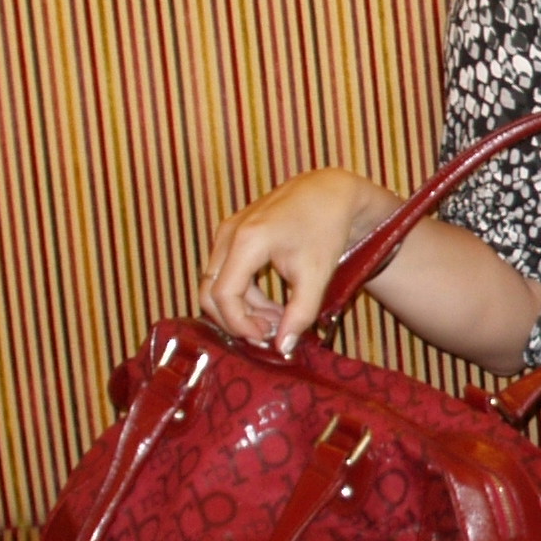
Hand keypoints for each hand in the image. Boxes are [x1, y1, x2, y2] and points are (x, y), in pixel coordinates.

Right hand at [197, 168, 389, 356]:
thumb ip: (300, 313)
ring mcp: (228, 232)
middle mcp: (229, 234)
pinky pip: (226, 272)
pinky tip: (272, 307)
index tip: (265, 340)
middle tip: (268, 335)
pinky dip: (245, 295)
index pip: (223, 295)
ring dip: (243, 309)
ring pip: (217, 283)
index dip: (239, 324)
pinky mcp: (233, 235)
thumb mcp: (317, 275)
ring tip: (278, 321)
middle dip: (235, 319)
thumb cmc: (325, 228)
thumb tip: (283, 347)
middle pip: (210, 291)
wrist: (330, 193)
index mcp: (248, 241)